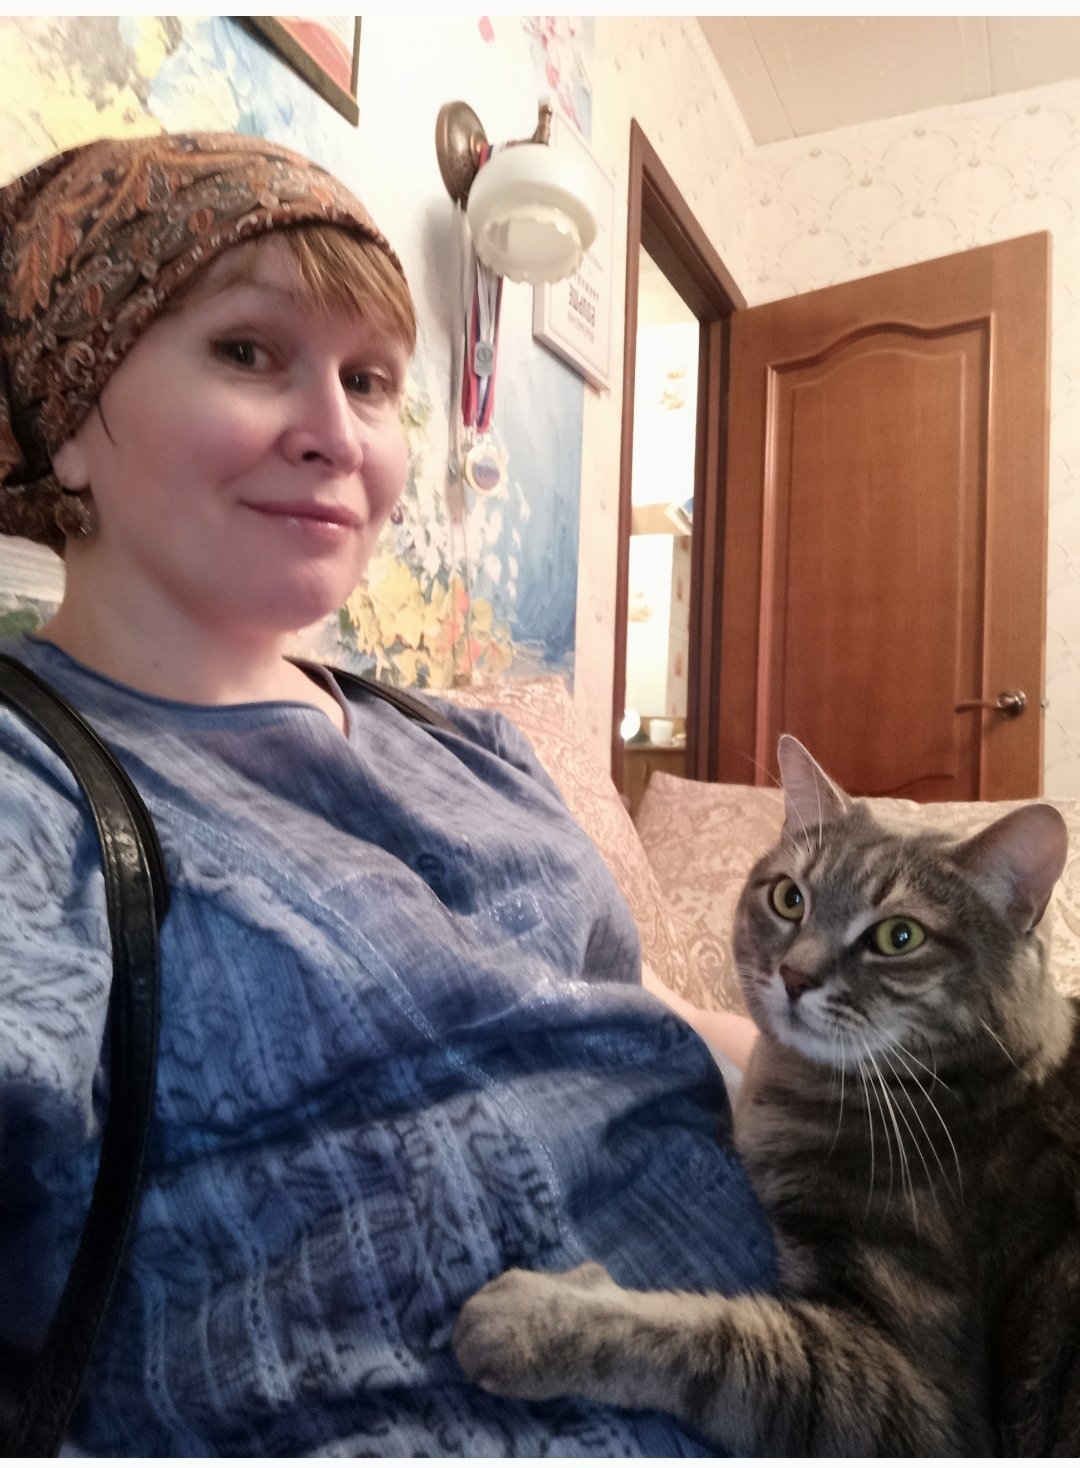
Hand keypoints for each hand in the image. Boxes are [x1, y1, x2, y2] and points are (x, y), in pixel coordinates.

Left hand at [453, 1261, 616, 1401]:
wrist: (599, 1337)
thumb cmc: (595, 1308)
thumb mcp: (581, 1276)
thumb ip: (566, 1279)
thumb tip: (581, 1278)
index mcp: (511, 1283)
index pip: (481, 1302)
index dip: (486, 1321)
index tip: (494, 1334)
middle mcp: (494, 1304)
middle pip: (466, 1322)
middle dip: (471, 1340)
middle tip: (484, 1358)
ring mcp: (492, 1334)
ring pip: (465, 1350)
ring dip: (475, 1363)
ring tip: (490, 1374)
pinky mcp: (497, 1365)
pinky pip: (478, 1374)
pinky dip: (486, 1379)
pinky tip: (500, 1384)